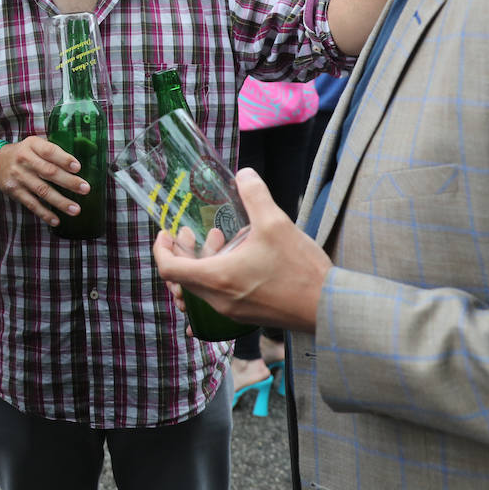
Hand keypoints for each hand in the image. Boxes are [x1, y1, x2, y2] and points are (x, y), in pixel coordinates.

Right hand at [0, 136, 88, 226]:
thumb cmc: (25, 153)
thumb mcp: (36, 144)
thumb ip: (54, 150)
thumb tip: (84, 157)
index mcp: (32, 145)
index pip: (49, 151)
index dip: (64, 159)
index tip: (78, 167)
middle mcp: (24, 160)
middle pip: (48, 172)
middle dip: (68, 181)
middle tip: (85, 189)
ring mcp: (18, 176)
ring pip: (42, 190)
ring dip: (60, 201)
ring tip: (75, 209)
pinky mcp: (14, 191)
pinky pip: (31, 204)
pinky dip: (44, 213)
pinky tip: (56, 220)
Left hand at [152, 168, 331, 333]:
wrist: (328, 308)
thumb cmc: (300, 270)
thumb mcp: (276, 222)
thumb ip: (255, 194)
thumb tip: (244, 174)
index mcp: (217, 278)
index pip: (169, 269)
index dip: (160, 249)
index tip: (164, 233)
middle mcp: (218, 300)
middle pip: (182, 279)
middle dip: (182, 252)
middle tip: (190, 233)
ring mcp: (232, 312)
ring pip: (201, 287)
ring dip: (202, 262)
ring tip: (218, 238)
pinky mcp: (246, 315)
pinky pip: (218, 295)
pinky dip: (217, 275)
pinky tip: (238, 255)